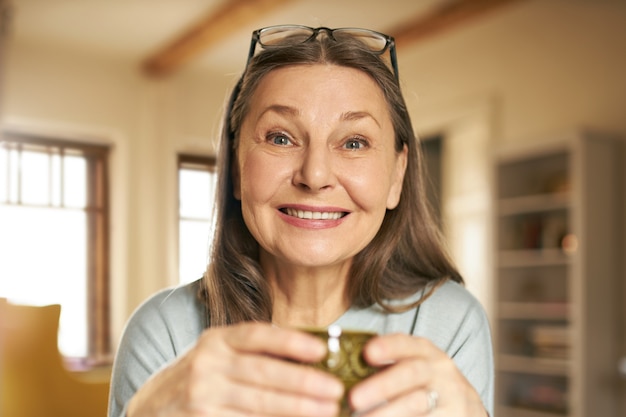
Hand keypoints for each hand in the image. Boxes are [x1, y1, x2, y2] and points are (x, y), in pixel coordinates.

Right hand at [127, 323, 343, 416]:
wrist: (154, 405)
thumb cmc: (206, 374)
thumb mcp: (224, 352)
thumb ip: (259, 351)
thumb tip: (318, 356)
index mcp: (217, 339)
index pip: (258, 335)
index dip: (291, 342)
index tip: (323, 351)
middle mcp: (207, 364)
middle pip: (262, 372)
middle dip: (303, 382)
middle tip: (337, 390)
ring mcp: (202, 396)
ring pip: (258, 404)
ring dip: (296, 409)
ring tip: (328, 410)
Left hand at [349, 334, 486, 415]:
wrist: (465, 408)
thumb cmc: (423, 385)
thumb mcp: (409, 367)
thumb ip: (382, 366)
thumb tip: (337, 370)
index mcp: (425, 352)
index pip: (407, 344)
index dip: (387, 346)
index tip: (367, 353)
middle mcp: (440, 371)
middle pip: (411, 373)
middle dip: (381, 385)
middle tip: (352, 399)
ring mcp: (451, 397)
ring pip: (418, 403)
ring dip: (388, 412)